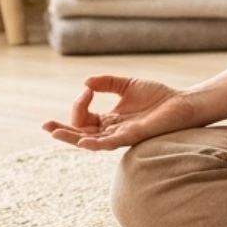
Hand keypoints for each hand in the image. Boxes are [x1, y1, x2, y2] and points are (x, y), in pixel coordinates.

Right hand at [42, 74, 198, 149]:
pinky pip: (111, 143)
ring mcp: (121, 135)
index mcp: (110, 120)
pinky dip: (96, 143)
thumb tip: (85, 82)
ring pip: (91, 141)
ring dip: (72, 138)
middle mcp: (112, 131)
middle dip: (63, 130)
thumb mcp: (127, 85)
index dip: (80, 104)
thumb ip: (107, 83)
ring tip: (54, 133)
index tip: (88, 88)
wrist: (182, 103)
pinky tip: (84, 141)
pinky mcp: (133, 136)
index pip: (84, 118)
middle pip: (82, 134)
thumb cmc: (158, 97)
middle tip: (45, 125)